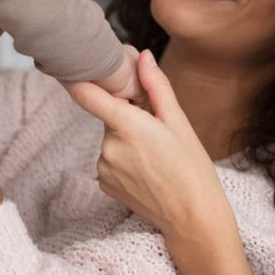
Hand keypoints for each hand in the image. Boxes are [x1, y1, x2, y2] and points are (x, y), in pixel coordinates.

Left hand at [68, 51, 226, 239]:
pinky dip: (124, 159)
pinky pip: (110, 160)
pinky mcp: (104, 184)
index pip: (86, 94)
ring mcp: (104, 168)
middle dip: (126, 115)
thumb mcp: (179, 122)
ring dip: (126, 139)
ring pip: (110, 138)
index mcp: (127, 126)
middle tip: (155, 129)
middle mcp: (108, 146)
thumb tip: (142, 56)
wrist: (193, 218)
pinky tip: (147, 170)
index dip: (81, 77)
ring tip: (155, 155)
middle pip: (108, 116)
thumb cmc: (192, 168)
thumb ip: (156, 86)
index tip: (81, 67)